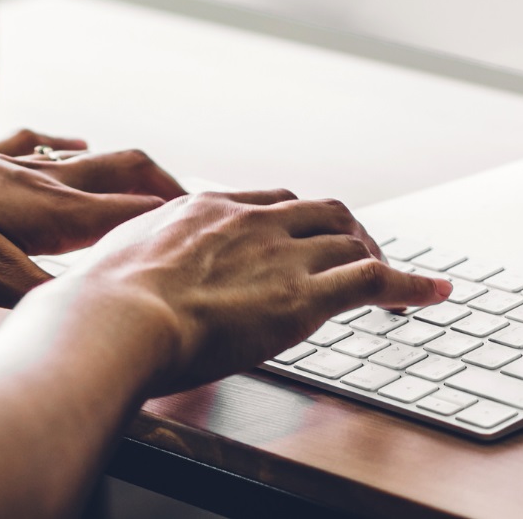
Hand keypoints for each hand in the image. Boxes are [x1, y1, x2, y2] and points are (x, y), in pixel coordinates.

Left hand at [0, 107, 184, 306]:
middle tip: (199, 209)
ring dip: (123, 169)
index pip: (136, 215)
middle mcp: (42, 181)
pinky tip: (66, 141)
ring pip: (85, 159)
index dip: (182, 224)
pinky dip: (64, 145)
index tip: (225, 232)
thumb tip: (93, 317)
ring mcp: (8, 164)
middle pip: (124, 174)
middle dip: (166, 191)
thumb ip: (41, 295)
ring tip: (150, 181)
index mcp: (54, 212)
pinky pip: (35, 143)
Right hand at [25, 189, 450, 395]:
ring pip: (350, 241)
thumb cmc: (95, 308)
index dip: (292, 222)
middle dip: (347, 232)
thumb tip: (89, 294)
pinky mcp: (305, 295)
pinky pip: (376, 279)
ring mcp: (278, 253)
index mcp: (199, 212)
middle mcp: (246, 221)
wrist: (112, 319)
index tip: (301, 237)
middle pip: (317, 211)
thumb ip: (121, 270)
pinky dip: (413, 284)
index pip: (263, 203)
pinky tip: (433, 295)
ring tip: (396, 286)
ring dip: (377, 261)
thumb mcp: (106, 269)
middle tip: (359, 257)